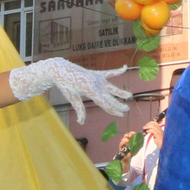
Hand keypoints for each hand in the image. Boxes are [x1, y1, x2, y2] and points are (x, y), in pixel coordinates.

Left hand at [7, 60, 132, 123]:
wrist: (60, 69)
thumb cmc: (65, 85)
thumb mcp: (72, 98)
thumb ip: (79, 109)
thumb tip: (81, 122)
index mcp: (90, 90)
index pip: (104, 103)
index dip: (113, 110)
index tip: (120, 115)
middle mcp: (95, 84)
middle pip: (109, 97)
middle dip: (118, 104)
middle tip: (127, 110)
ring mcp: (97, 78)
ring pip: (111, 87)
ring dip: (120, 92)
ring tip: (129, 96)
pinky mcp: (96, 73)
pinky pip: (109, 73)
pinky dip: (117, 71)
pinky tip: (125, 67)